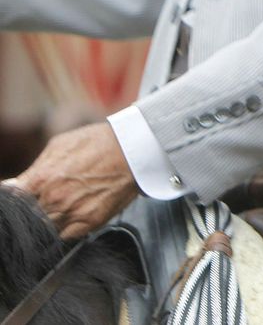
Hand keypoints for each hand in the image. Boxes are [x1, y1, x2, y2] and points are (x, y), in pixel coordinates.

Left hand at [10, 121, 137, 239]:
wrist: (134, 149)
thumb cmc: (97, 142)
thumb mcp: (59, 146)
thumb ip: (34, 169)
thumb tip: (13, 185)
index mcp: (41, 179)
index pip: (12, 202)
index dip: (12, 203)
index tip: (17, 201)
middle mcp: (53, 200)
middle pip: (26, 219)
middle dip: (29, 212)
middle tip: (42, 202)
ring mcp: (71, 213)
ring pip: (44, 229)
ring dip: (45, 221)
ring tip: (58, 207)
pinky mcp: (90, 222)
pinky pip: (65, 237)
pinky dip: (63, 229)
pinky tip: (69, 216)